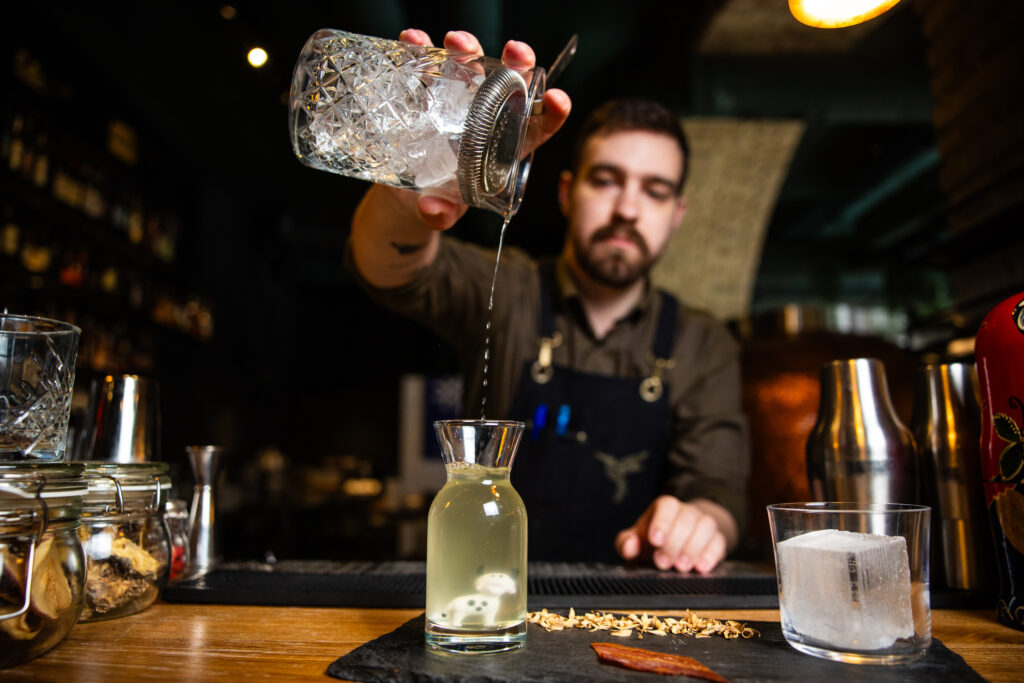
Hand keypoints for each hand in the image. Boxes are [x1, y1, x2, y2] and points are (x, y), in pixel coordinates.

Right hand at [397, 28, 571, 229]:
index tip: (557, 97)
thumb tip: (433, 210)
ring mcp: (458, 101)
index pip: (537, 126)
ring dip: (467, 49)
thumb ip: (442, 214)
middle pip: (509, 86)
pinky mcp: (427, 94)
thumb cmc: (440, 203)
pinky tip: (412, 41)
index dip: (552, 111)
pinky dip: (420, 49)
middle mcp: (486, 118)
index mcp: (504, 147)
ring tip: (456, 42)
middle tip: (514, 51)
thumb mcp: (443, 212)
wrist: (406, 194)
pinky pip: (427, 67)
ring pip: (472, 67)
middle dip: (516, 64)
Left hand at [615, 496, 728, 573]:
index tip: (655, 541)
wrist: (678, 540)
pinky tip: (702, 567)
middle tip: (664, 563)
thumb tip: (630, 546)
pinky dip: (711, 555)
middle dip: (674, 543)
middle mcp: (686, 511)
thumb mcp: (636, 541)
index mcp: (665, 507)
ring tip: (681, 567)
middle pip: (686, 519)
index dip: (662, 522)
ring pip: (706, 527)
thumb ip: (627, 543)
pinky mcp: (717, 539)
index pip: (667, 506)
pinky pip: (719, 542)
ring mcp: (704, 523)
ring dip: (693, 548)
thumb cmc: (653, 541)